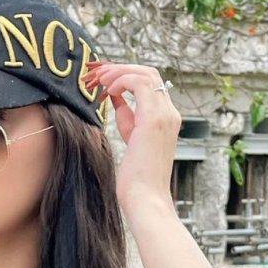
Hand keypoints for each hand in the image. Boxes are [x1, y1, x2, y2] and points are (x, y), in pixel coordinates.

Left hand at [80, 61, 180, 214]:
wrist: (145, 198)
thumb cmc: (136, 179)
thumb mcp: (129, 139)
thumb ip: (126, 117)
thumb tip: (114, 99)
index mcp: (166, 119)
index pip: (149, 84)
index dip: (125, 76)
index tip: (103, 80)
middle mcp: (170, 113)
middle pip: (149, 73)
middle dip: (120, 69)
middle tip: (97, 73)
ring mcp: (165, 115)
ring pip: (145, 73)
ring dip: (118, 72)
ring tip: (98, 80)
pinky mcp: (153, 119)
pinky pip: (138, 83)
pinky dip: (120, 80)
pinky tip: (106, 91)